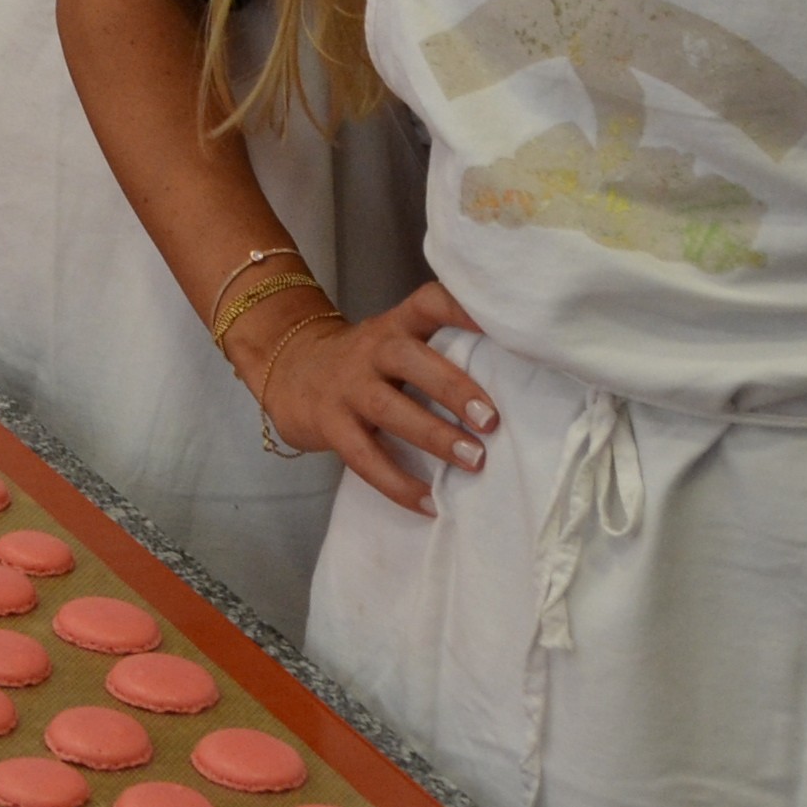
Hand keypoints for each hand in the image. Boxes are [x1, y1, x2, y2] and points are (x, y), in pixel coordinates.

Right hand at [243, 282, 491, 512]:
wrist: (287, 368)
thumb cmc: (365, 363)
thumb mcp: (394, 342)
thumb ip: (439, 353)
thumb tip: (519, 386)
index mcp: (395, 326)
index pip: (429, 303)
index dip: (462, 310)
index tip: (503, 327)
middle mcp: (371, 349)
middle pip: (408, 358)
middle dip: (452, 388)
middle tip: (491, 420)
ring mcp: (346, 387)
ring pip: (388, 408)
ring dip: (433, 436)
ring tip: (473, 461)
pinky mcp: (329, 424)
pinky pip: (364, 457)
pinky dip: (398, 483)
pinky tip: (430, 503)